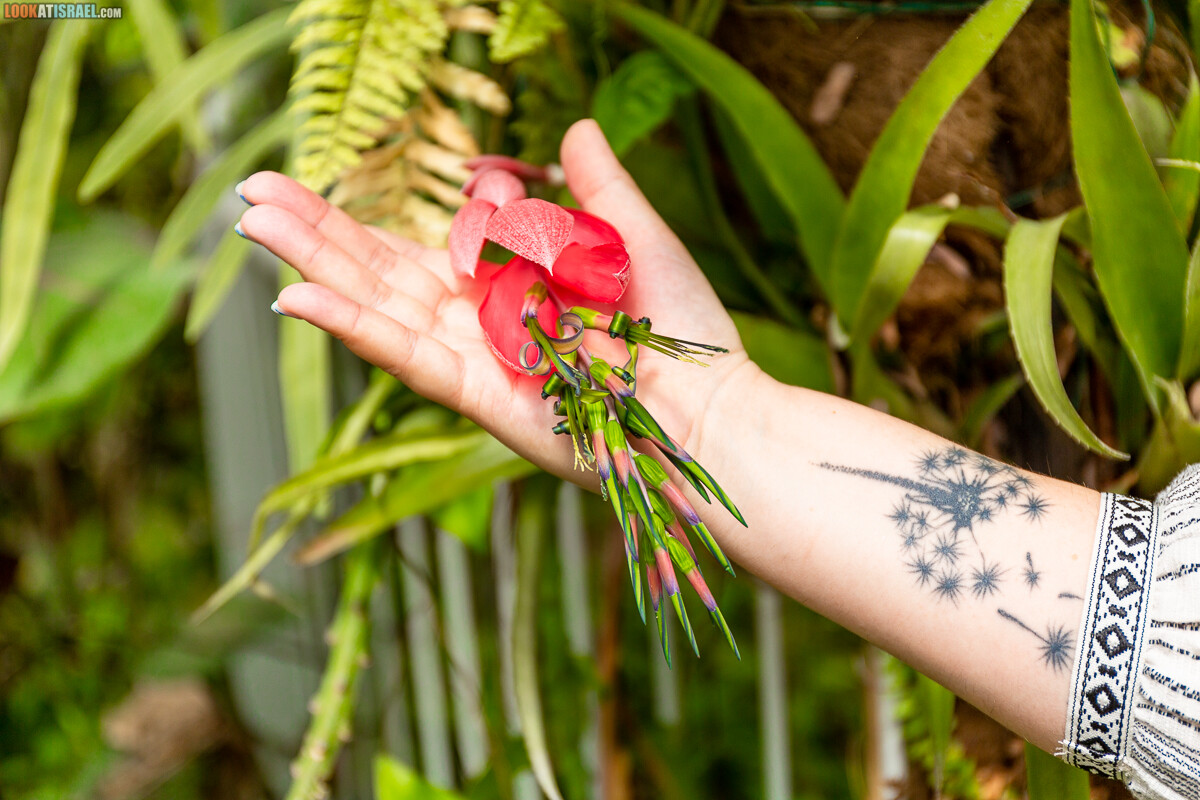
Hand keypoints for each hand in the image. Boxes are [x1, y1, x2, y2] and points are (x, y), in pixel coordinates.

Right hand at [236, 119, 757, 479]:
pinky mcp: (479, 395)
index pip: (425, 245)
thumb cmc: (682, 329)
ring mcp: (474, 359)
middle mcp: (479, 323)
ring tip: (250, 224)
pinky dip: (352, 328)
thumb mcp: (637, 235)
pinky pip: (407, 356)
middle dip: (317, 232)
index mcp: (509, 287)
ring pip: (379, 306)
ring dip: (314, 267)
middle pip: (381, 271)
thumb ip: (598, 185)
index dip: (378, 217)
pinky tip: (297, 298)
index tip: (388, 181)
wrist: (710, 408)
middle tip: (251, 192)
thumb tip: (574, 125)